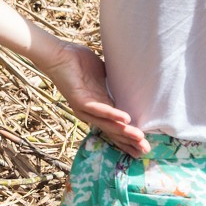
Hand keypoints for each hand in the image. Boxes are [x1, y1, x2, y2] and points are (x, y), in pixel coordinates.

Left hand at [35, 40, 148, 157]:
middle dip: (130, 141)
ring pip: (107, 123)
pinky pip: (98, 109)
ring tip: (139, 137)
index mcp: (100, 106)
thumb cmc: (80, 63)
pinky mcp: (80, 101)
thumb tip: (132, 79)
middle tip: (146, 149)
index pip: (116, 126)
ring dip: (124, 131)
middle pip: (113, 130)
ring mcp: (86, 108)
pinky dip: (112, 115)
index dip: (129, 137)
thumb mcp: (103, 74)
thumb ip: (115, 82)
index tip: (144, 146)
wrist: (59, 55)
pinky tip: (125, 120)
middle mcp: (92, 112)